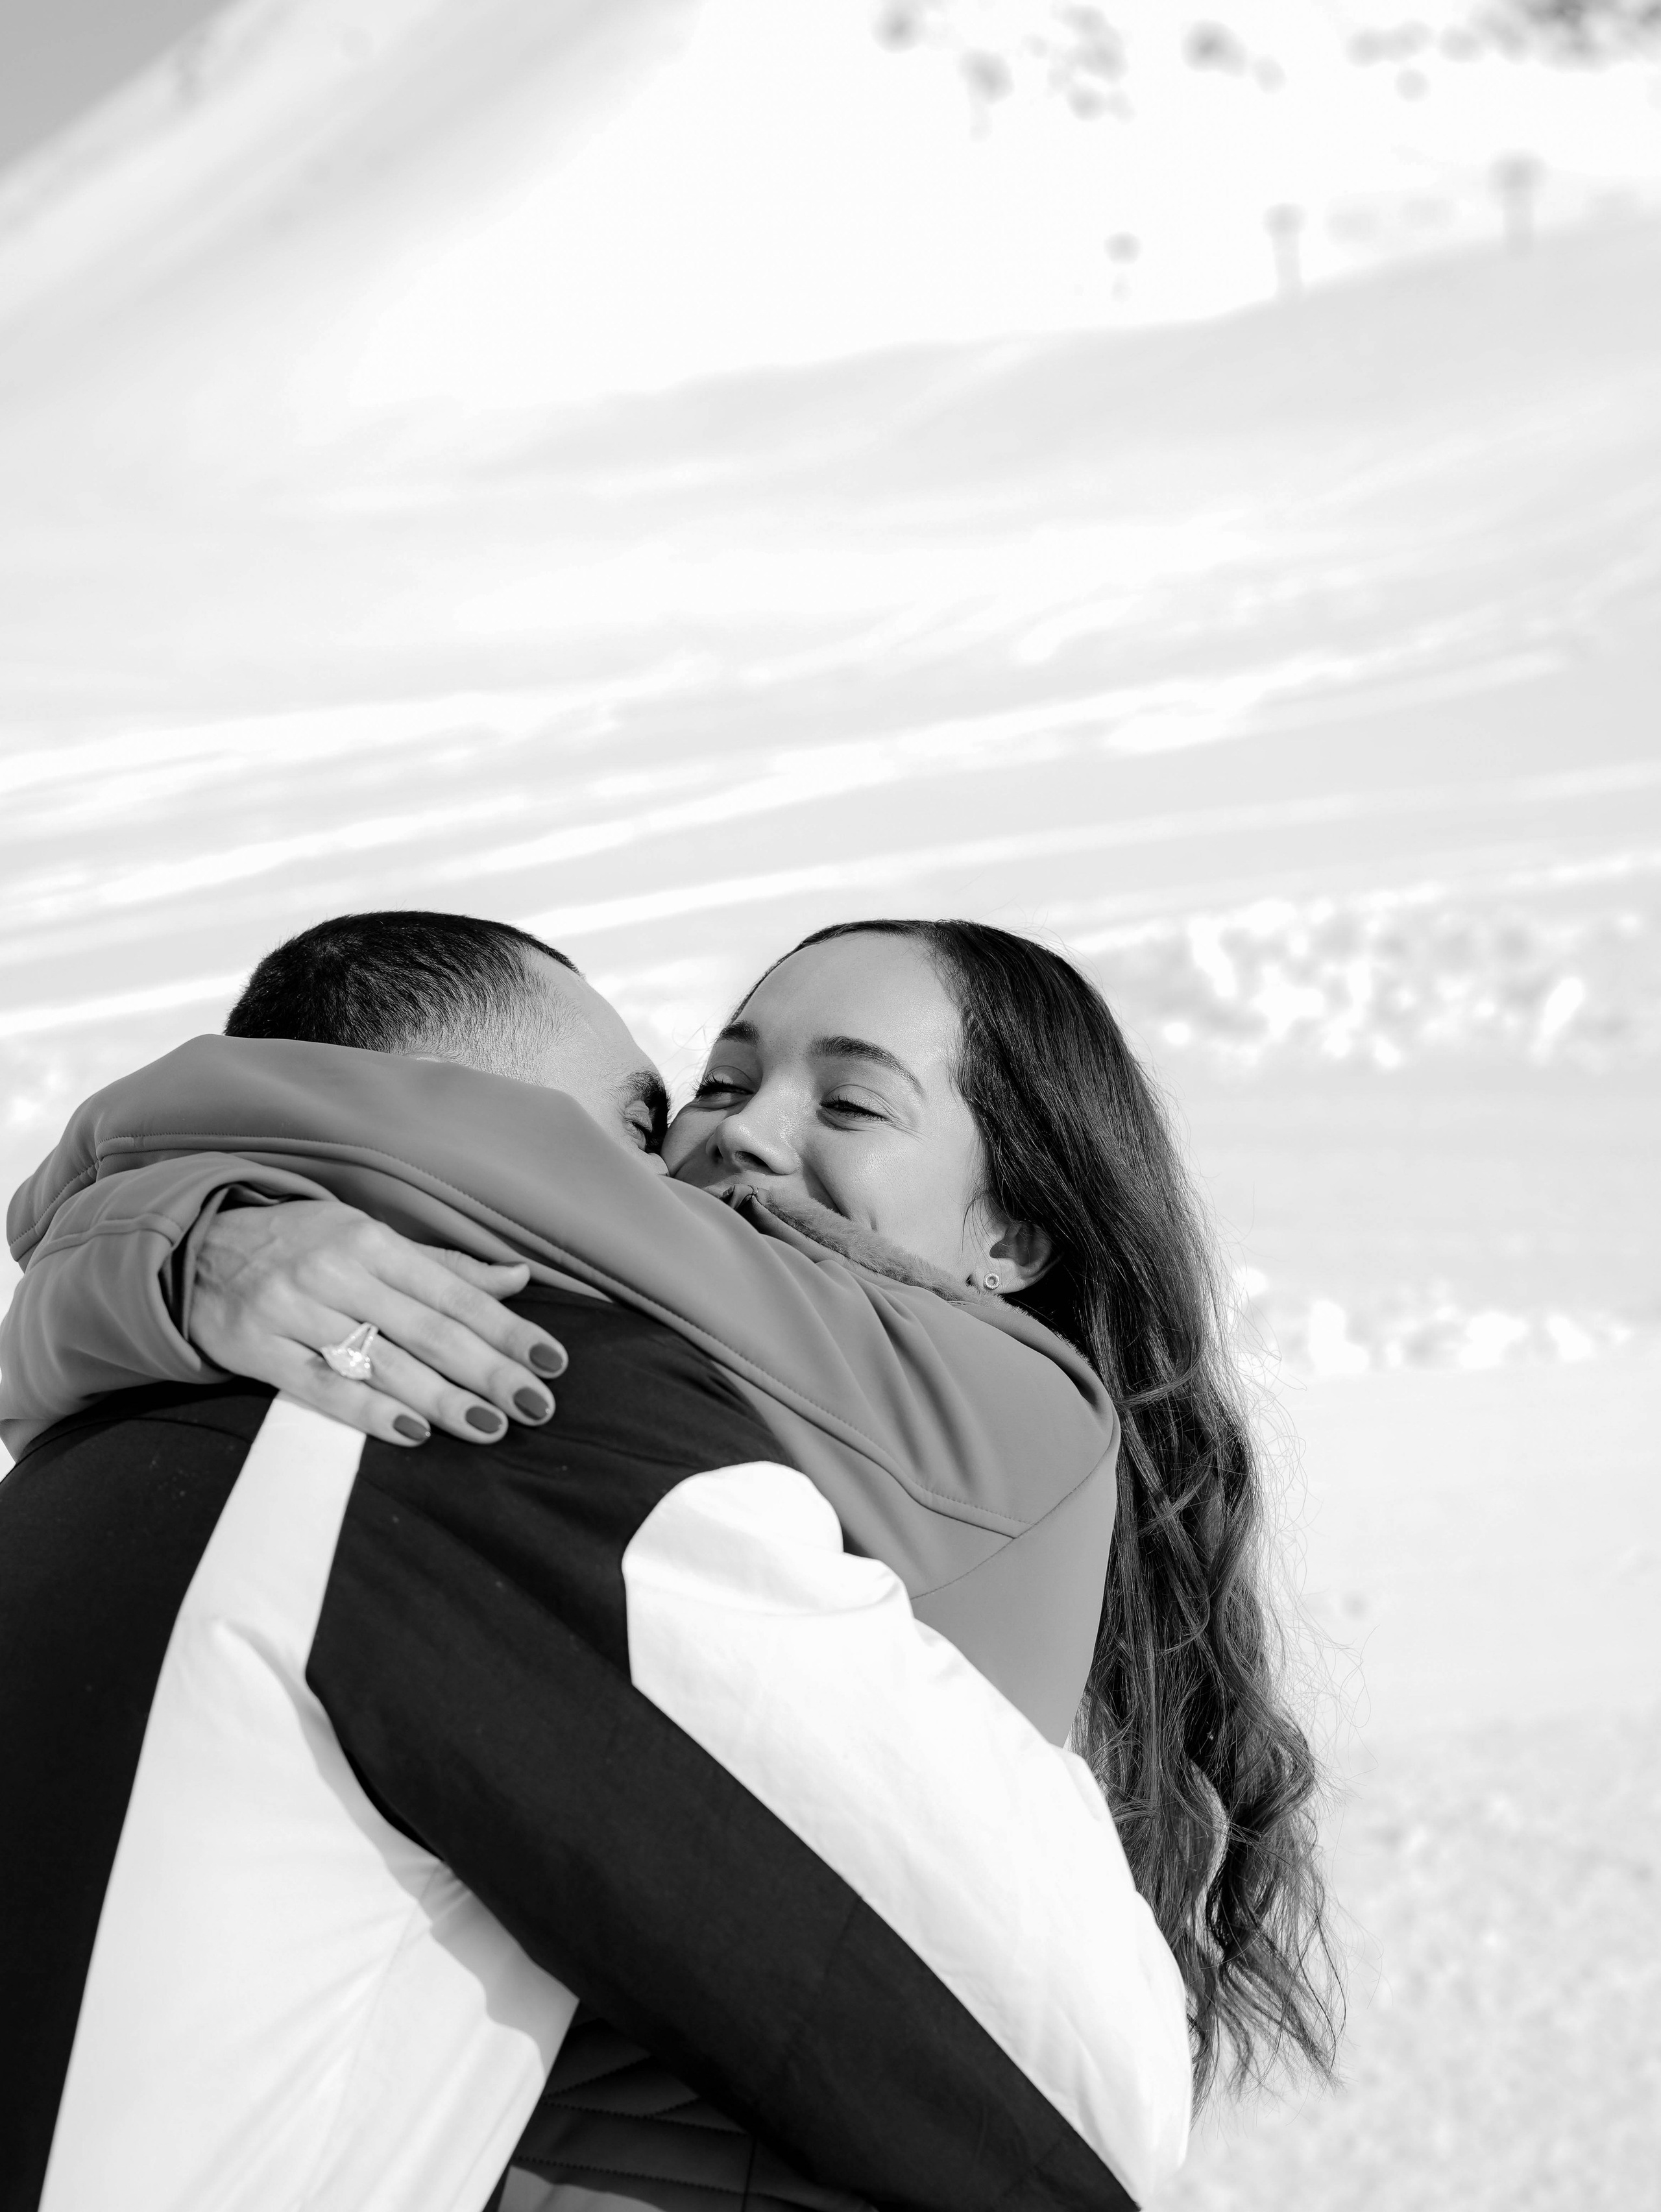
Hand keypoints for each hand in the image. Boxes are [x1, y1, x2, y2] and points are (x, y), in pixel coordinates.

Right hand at [190, 1199, 569, 1447]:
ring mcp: (293, 1310)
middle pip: (427, 1330)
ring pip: (380, 1362)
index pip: (454, 1292)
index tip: (551, 1363)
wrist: (194, 1246)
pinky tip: (412, 1433)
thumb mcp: (369, 1238)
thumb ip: (443, 1266)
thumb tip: (517, 1279)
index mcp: (372, 1241)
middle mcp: (336, 1272)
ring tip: (491, 1427)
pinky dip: (367, 1411)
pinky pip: (320, 1386)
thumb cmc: (299, 1244)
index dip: (506, 1329)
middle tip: (536, 1406)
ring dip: (441, 1399)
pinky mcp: (256, 1348)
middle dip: (488, 1370)